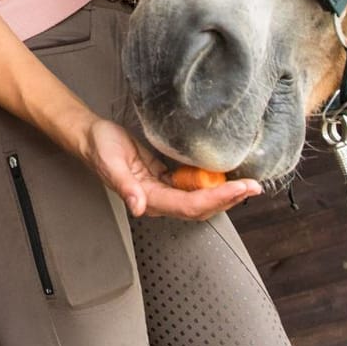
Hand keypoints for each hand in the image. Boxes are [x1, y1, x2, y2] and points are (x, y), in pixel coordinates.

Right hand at [82, 118, 262, 219]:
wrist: (92, 137)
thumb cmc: (99, 148)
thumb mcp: (110, 163)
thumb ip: (124, 186)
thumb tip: (138, 207)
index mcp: (148, 199)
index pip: (189, 206)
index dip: (216, 200)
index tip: (239, 189)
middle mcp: (160, 199)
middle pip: (201, 208)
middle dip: (229, 200)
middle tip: (254, 187)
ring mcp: (165, 189)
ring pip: (201, 200)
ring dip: (225, 194)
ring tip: (248, 184)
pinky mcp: (167, 178)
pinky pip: (195, 186)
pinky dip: (213, 184)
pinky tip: (227, 176)